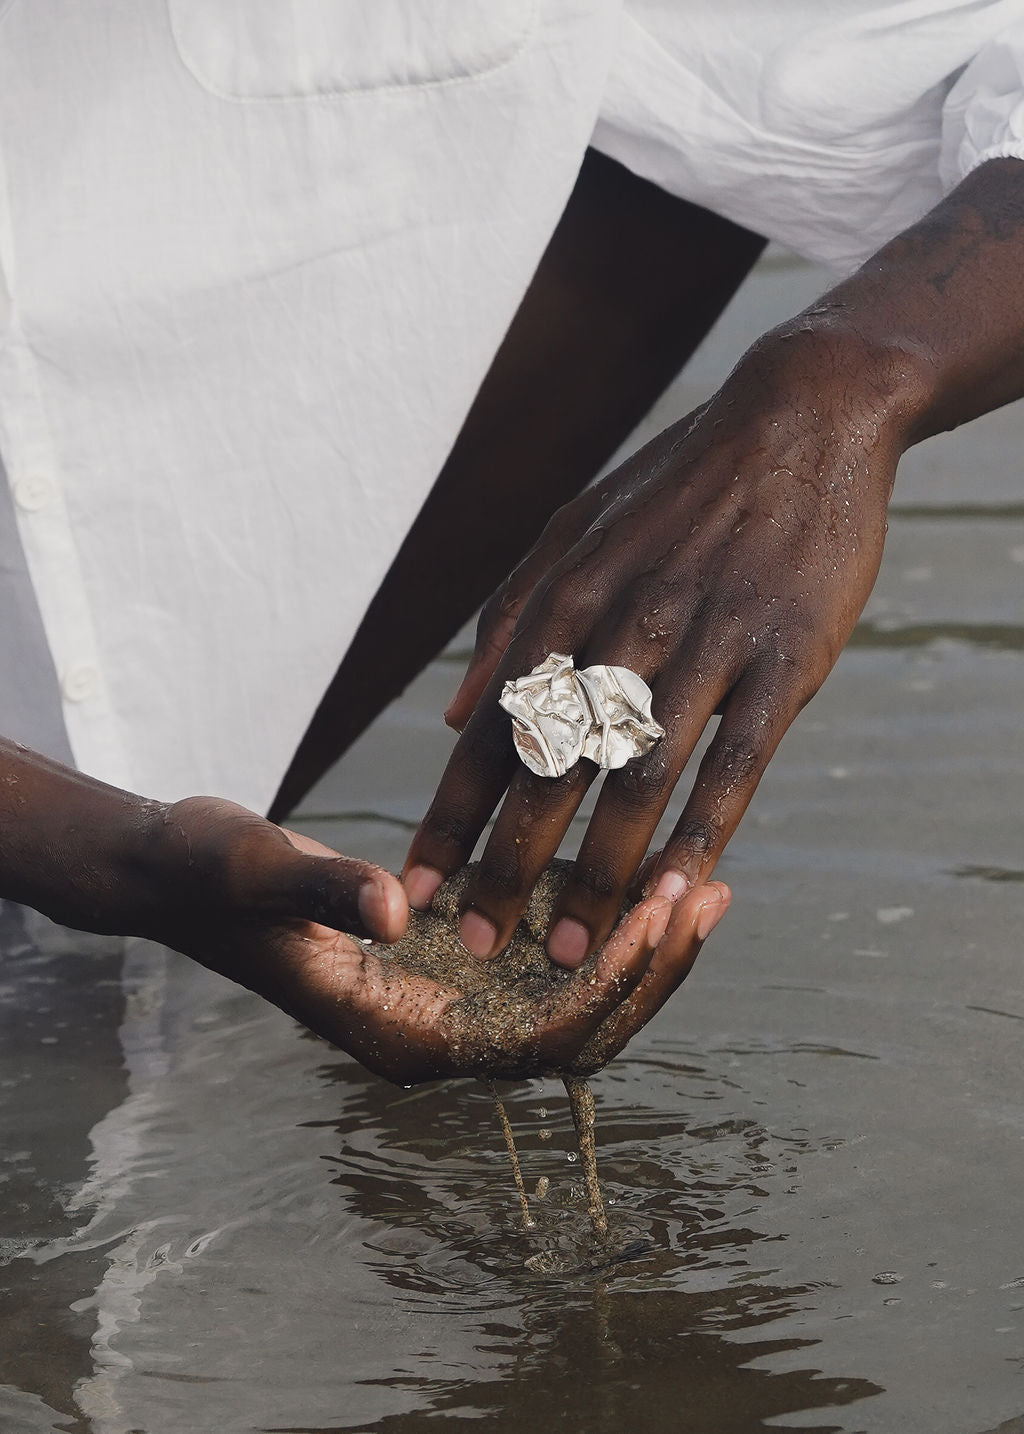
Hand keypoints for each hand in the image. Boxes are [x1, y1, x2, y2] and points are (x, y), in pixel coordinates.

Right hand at [147, 797, 726, 1083]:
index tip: (662, 906)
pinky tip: (638, 859)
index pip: (542, 1037)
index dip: (612, 979)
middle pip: (581, 1029)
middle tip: (711, 888)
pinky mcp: (452, 959)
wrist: (179, 871)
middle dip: (650, 967)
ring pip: (576, 995)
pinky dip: (598, 914)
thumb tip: (399, 912)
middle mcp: (440, 1033)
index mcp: (403, 1037)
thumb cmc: (206, 872)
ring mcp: (449, 999)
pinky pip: (547, 953)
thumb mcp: (256, 872)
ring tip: (702, 873)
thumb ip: (325, 893)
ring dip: (639, 943)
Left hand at [405, 325, 903, 965]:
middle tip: (483, 947)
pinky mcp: (786, 658)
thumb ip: (507, 620)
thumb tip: (450, 717)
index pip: (491, 728)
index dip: (449, 817)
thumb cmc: (676, 488)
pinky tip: (677, 893)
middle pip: (551, 768)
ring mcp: (708, 641)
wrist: (801, 416)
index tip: (415, 887)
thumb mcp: (573, 529)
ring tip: (574, 951)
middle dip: (509, 866)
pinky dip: (703, 834)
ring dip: (600, 872)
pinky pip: (736, 763)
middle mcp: (623, 624)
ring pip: (639, 779)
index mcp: (563, 599)